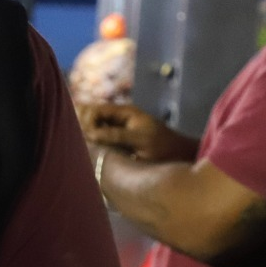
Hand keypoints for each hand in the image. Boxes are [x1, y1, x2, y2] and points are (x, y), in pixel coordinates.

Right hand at [77, 102, 197, 163]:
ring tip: (88, 147)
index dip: (87, 122)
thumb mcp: (141, 140)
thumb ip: (117, 135)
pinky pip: (99, 136)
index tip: (90, 137)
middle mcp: (119, 117)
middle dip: (84, 126)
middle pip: (90, 115)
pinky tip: (93, 150)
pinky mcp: (118, 139)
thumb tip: (92, 134)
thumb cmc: (164, 147)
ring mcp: (118, 128)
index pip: (95, 110)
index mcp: (125, 112)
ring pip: (93, 125)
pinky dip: (94, 141)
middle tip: (87, 142)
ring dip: (88, 134)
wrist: (181, 155)